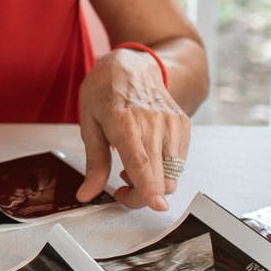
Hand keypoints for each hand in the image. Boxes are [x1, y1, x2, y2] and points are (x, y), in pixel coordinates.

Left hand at [75, 47, 189, 210]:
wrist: (133, 64)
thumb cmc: (106, 91)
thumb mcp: (89, 124)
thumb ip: (93, 163)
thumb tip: (87, 194)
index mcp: (124, 121)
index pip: (141, 160)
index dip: (148, 186)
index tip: (156, 205)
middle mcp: (153, 123)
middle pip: (159, 177)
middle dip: (141, 196)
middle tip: (121, 189)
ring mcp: (172, 124)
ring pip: (172, 175)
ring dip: (153, 184)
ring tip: (132, 168)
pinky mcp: (184, 125)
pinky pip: (179, 163)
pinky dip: (163, 171)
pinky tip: (147, 158)